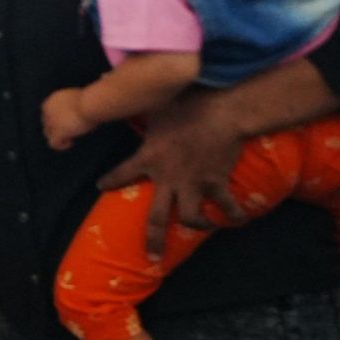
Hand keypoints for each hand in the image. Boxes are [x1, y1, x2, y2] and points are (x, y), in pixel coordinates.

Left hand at [40, 87, 93, 151]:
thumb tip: (80, 109)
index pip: (48, 112)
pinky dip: (61, 145)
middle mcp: (48, 110)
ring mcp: (51, 121)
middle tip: (71, 131)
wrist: (90, 103)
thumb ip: (73, 104)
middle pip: (46, 123)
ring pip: (48, 133)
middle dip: (57, 128)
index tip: (69, 121)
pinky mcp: (58, 131)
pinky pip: (53, 143)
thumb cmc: (91, 99)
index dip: (57, 118)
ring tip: (70, 138)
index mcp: (53, 100)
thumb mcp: (78, 98)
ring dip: (58, 137)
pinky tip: (70, 142)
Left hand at [96, 88, 244, 260]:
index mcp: (148, 158)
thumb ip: (135, 104)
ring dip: (196, 226)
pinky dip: (234, 214)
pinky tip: (239, 219)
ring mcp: (193, 184)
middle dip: (153, 239)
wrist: (220, 113)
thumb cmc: (184, 104)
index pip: (121, 173)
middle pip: (157, 218)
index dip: (110, 181)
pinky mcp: (217, 183)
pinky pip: (227, 206)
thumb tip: (111, 81)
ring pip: (192, 218)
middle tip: (152, 257)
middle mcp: (168, 178)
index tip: (100, 187)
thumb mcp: (153, 105)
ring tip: (199, 229)